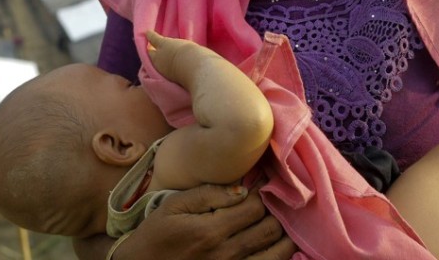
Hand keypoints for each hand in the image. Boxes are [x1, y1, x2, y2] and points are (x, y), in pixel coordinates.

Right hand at [73, 183, 296, 259]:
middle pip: (271, 228)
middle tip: (271, 202)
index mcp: (209, 231)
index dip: (261, 191)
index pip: (254, 206)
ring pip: (278, 253)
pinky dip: (277, 255)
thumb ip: (207, 194)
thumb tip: (242, 188)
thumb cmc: (155, 236)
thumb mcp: (173, 207)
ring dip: (283, 235)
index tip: (260, 185)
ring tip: (277, 222)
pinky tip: (272, 244)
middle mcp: (225, 255)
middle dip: (275, 211)